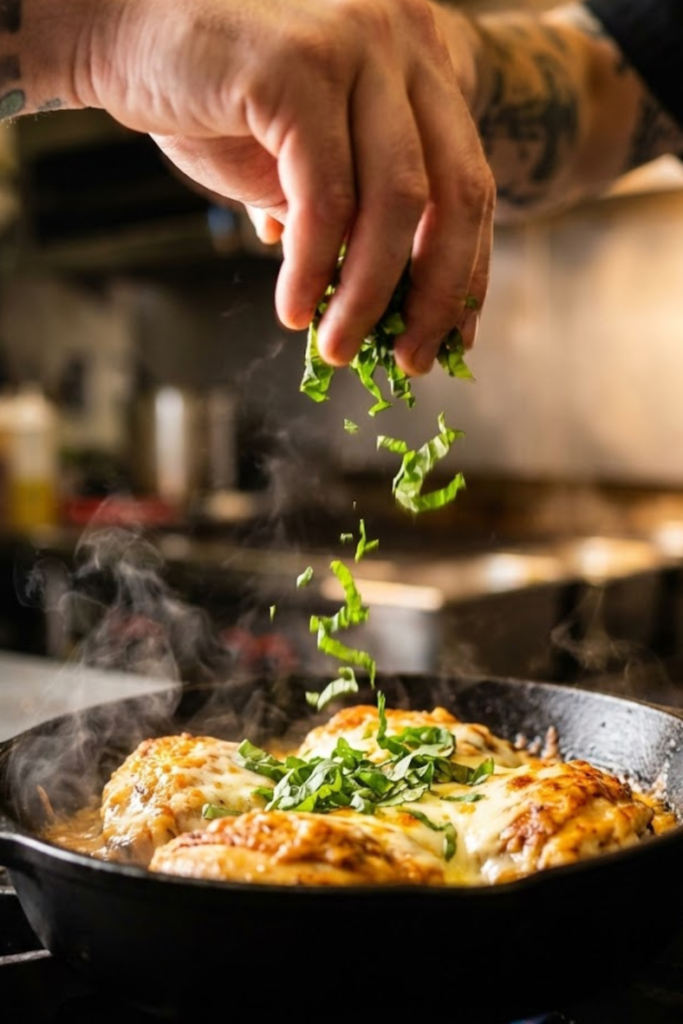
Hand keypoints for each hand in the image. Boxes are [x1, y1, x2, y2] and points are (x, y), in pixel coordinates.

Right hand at [77, 0, 494, 372]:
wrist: (123, 36)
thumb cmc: (213, 103)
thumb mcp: (301, 166)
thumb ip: (349, 219)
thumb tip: (386, 310)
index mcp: (418, 62)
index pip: (469, 183)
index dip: (465, 272)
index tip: (450, 339)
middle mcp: (403, 41)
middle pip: (456, 193)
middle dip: (436, 294)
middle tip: (410, 360)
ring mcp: (356, 45)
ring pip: (395, 203)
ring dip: (367, 295)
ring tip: (339, 349)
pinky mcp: (300, 67)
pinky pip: (326, 196)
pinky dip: (314, 266)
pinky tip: (293, 309)